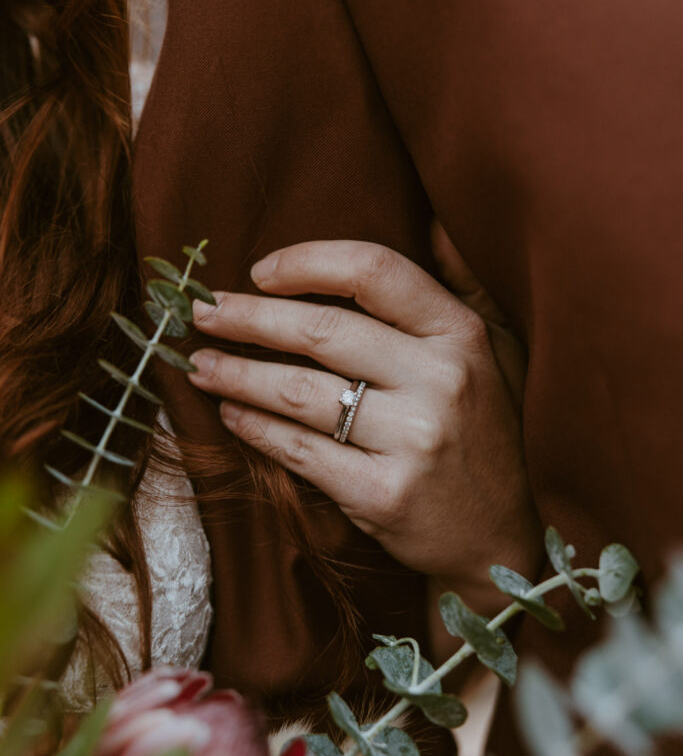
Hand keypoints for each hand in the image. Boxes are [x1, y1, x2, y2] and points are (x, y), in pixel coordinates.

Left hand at [189, 241, 540, 582]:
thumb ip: (463, 285)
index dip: (307, 262)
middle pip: (322, 332)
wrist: (502, 538)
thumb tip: (429, 217)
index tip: (260, 271)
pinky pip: (300, 451)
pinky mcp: (383, 495)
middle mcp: (441, 380)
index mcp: (463, 334)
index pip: (375, 272)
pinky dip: (255, 429)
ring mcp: (413, 441)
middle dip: (248, 318)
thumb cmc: (491, 434)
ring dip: (236, 375)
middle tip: (203, 314)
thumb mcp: (500, 351)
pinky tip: (231, 416)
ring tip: (200, 366)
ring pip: (299, 392)